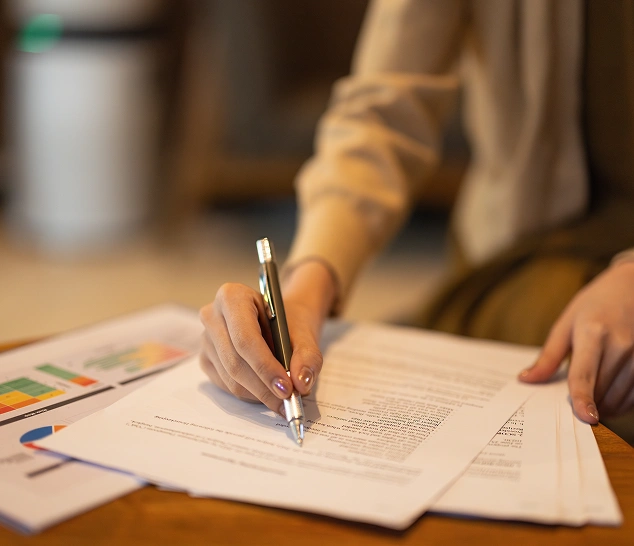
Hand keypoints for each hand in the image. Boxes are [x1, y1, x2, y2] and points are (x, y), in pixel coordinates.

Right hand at [199, 261, 335, 413]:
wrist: (278, 321)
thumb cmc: (288, 322)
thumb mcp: (304, 332)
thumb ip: (307, 356)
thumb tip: (302, 383)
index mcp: (232, 296)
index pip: (245, 338)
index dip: (265, 366)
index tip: (286, 388)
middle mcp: (212, 315)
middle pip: (235, 361)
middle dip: (263, 386)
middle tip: (288, 400)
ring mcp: (205, 338)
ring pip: (230, 378)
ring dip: (258, 394)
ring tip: (282, 399)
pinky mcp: (205, 359)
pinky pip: (225, 385)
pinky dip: (249, 394)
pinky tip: (266, 391)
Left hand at [519, 261, 633, 423]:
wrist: (632, 287)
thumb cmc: (595, 305)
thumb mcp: (566, 324)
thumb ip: (548, 356)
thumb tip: (526, 380)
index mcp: (593, 333)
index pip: (585, 374)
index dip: (583, 398)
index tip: (585, 418)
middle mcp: (621, 345)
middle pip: (601, 391)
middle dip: (586, 402)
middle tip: (577, 395)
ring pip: (621, 398)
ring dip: (604, 405)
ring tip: (594, 391)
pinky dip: (622, 402)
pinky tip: (612, 392)